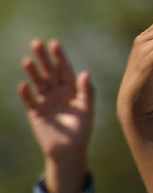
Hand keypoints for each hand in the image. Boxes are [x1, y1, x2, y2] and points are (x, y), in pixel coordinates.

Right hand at [18, 39, 93, 192]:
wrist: (69, 150)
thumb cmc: (82, 129)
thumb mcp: (87, 110)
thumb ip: (87, 92)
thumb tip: (85, 73)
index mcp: (72, 89)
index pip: (65, 69)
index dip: (60, 57)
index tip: (55, 43)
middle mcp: (58, 92)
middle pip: (49, 72)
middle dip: (43, 58)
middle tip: (36, 42)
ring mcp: (46, 100)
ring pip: (38, 82)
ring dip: (32, 71)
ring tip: (27, 60)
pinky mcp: (35, 111)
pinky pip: (29, 100)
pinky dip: (26, 93)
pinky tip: (24, 85)